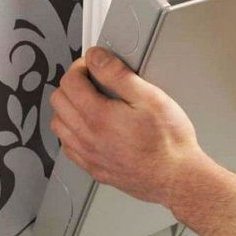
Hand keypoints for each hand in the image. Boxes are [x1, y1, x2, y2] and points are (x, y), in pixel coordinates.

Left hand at [49, 46, 203, 206]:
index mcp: (99, 117)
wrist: (177, 177)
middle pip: (58, 101)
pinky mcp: (94, 169)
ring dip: (69, 106)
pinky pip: (68, 146)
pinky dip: (72, 130)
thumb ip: (118, 74)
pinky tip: (90, 126)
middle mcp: (87, 138)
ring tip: (91, 100)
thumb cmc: (169, 140)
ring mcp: (89, 156)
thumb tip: (97, 58)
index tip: (94, 65)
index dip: (81, 66)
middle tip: (93, 79)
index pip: (70, 82)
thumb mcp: (150, 97)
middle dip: (73, 83)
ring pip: (59, 124)